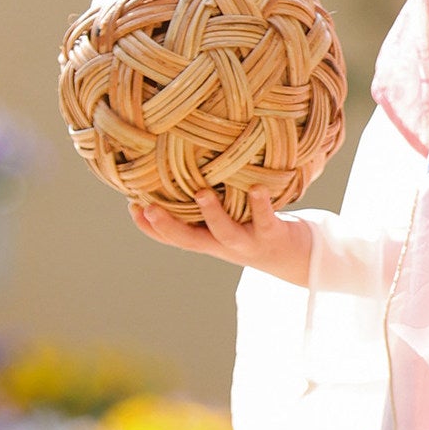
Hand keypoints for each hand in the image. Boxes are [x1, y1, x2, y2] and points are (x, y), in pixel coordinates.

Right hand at [128, 187, 312, 284]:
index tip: (131, 206)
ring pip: (225, 232)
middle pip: (190, 240)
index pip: (173, 238)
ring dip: (212, 214)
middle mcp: (224, 246)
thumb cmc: (254, 230)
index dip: (149, 227)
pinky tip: (256, 188)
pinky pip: (266, 219)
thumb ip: (205, 207)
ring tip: (201, 192)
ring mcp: (248, 243)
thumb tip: (180, 171)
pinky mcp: (273, 236)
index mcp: (209, 241)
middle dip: (167, 226)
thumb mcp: (226, 223)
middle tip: (147, 207)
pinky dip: (260, 204)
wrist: (298, 258)